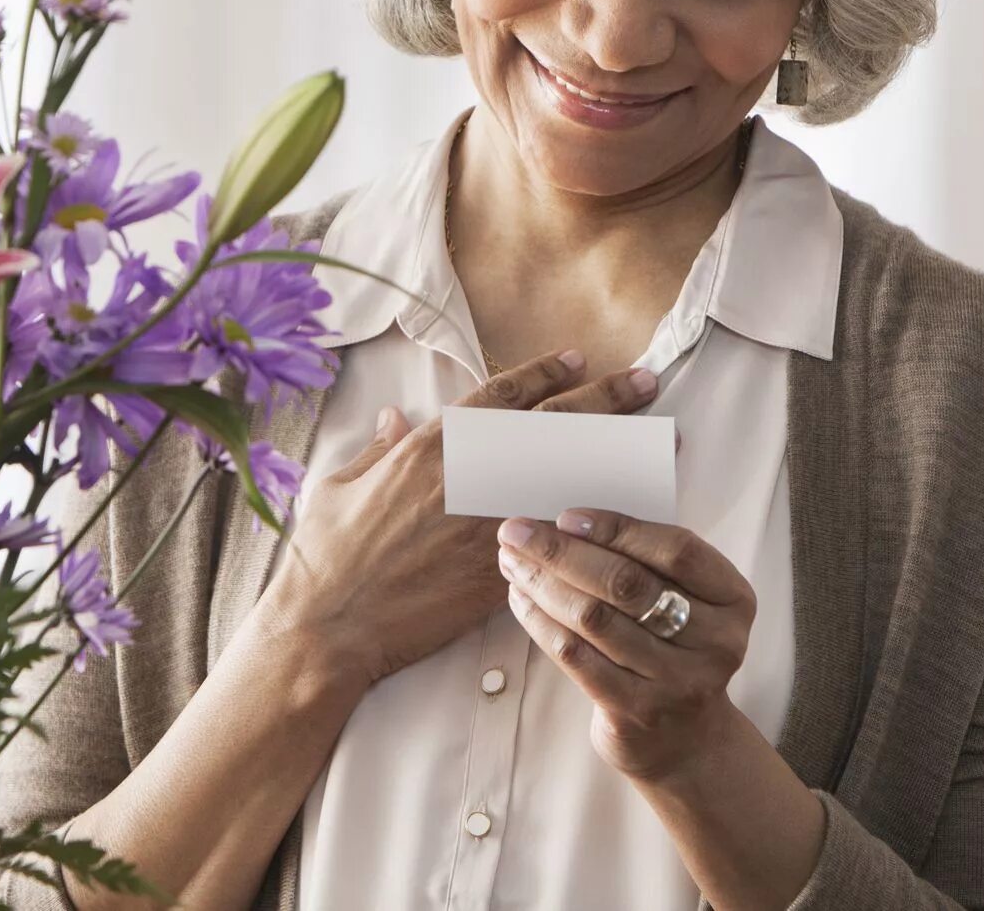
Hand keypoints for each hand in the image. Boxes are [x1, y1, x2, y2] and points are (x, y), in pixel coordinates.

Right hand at [264, 352, 661, 685]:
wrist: (331, 624)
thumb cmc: (325, 556)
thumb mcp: (338, 484)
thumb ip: (375, 448)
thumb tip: (394, 417)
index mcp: (429, 446)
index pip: (500, 397)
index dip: (544, 374)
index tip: (578, 359)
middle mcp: (469, 475)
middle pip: (551, 425)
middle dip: (603, 400)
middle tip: (644, 383)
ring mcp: (489, 522)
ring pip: (568, 476)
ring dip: (617, 455)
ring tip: (658, 442)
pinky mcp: (500, 569)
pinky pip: (563, 534)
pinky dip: (599, 518)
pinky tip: (633, 510)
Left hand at [496, 507, 755, 782]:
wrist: (686, 740)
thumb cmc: (672, 648)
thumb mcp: (683, 602)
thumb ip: (644, 563)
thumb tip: (563, 525)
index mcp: (733, 599)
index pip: (677, 550)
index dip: (618, 529)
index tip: (566, 516)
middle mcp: (715, 641)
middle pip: (627, 584)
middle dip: (562, 552)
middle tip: (517, 532)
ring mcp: (678, 681)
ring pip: (594, 618)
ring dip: (543, 583)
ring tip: (511, 562)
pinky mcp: (637, 711)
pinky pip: (576, 656)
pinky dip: (540, 621)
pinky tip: (521, 600)